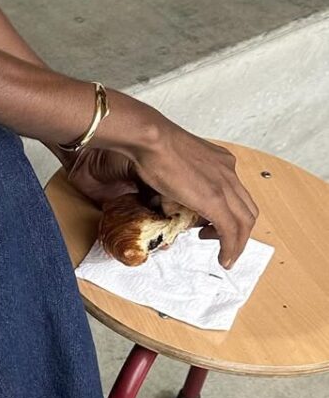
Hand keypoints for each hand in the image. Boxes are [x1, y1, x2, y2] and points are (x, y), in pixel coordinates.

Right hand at [66, 92, 258, 267]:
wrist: (150, 138)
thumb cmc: (152, 144)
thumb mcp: (173, 161)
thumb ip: (179, 177)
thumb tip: (168, 194)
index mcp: (220, 161)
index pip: (236, 194)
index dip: (231, 214)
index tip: (215, 226)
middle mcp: (228, 172)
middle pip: (247, 209)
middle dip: (239, 231)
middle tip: (220, 241)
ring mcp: (225, 185)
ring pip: (245, 222)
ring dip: (237, 243)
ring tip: (226, 256)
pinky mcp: (216, 200)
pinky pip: (232, 230)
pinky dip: (231, 248)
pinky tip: (224, 259)